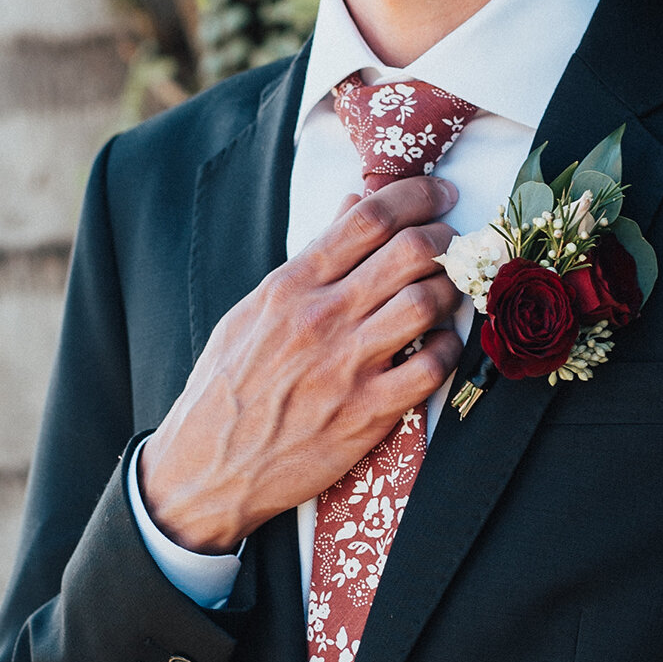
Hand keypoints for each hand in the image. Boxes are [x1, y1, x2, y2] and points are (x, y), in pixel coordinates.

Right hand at [137, 173, 461, 554]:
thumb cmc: (229, 388)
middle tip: (454, 242)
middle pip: (409, 251)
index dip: (416, 195)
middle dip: (445, 237)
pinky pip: (432, 367)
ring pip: (427, 302)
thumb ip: (309, 260)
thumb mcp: (254, 312)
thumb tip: (350, 207)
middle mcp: (321, 318)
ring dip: (451, 290)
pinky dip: (449, 349)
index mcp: (290, 286)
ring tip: (451, 291)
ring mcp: (347, 366)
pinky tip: (442, 346)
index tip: (439, 193)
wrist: (209, 467)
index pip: (368, 218)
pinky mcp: (367, 413)